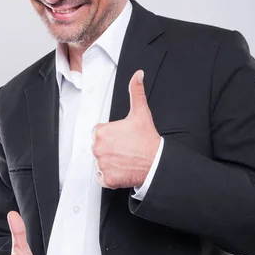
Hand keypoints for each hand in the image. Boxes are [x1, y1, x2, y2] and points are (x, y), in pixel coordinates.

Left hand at [92, 70, 160, 189]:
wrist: (156, 162)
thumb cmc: (147, 139)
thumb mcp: (141, 112)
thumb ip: (136, 92)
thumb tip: (137, 76)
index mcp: (101, 132)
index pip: (99, 133)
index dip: (111, 135)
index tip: (122, 137)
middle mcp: (98, 148)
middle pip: (99, 147)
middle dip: (110, 148)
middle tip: (125, 148)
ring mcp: (102, 165)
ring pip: (101, 162)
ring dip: (110, 161)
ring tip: (125, 158)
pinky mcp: (106, 179)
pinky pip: (103, 177)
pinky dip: (110, 175)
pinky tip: (122, 169)